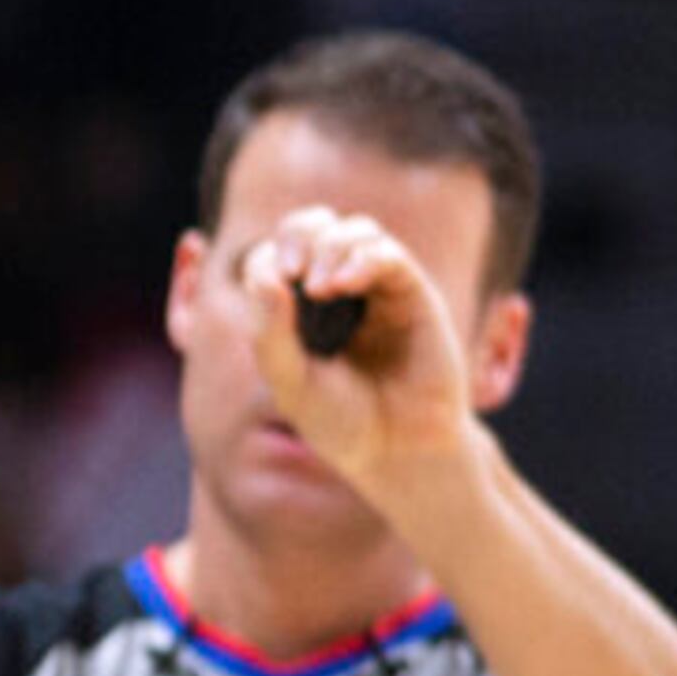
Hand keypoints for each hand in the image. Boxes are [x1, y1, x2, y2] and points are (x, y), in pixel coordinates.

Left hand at [233, 205, 478, 501]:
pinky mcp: (414, 295)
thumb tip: (262, 276)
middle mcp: (337, 291)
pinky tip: (346, 283)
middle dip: (299, 232)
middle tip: (291, 268)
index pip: (275, 254)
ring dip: (332, 245)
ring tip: (321, 286)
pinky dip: (366, 257)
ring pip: (355, 231)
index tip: (269, 284)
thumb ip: (269, 334)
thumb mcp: (289, 382)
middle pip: (315, 226)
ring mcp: (377, 290)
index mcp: (298, 307)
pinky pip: (391, 255)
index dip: (267, 256)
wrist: (396, 449)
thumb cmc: (340, 420)